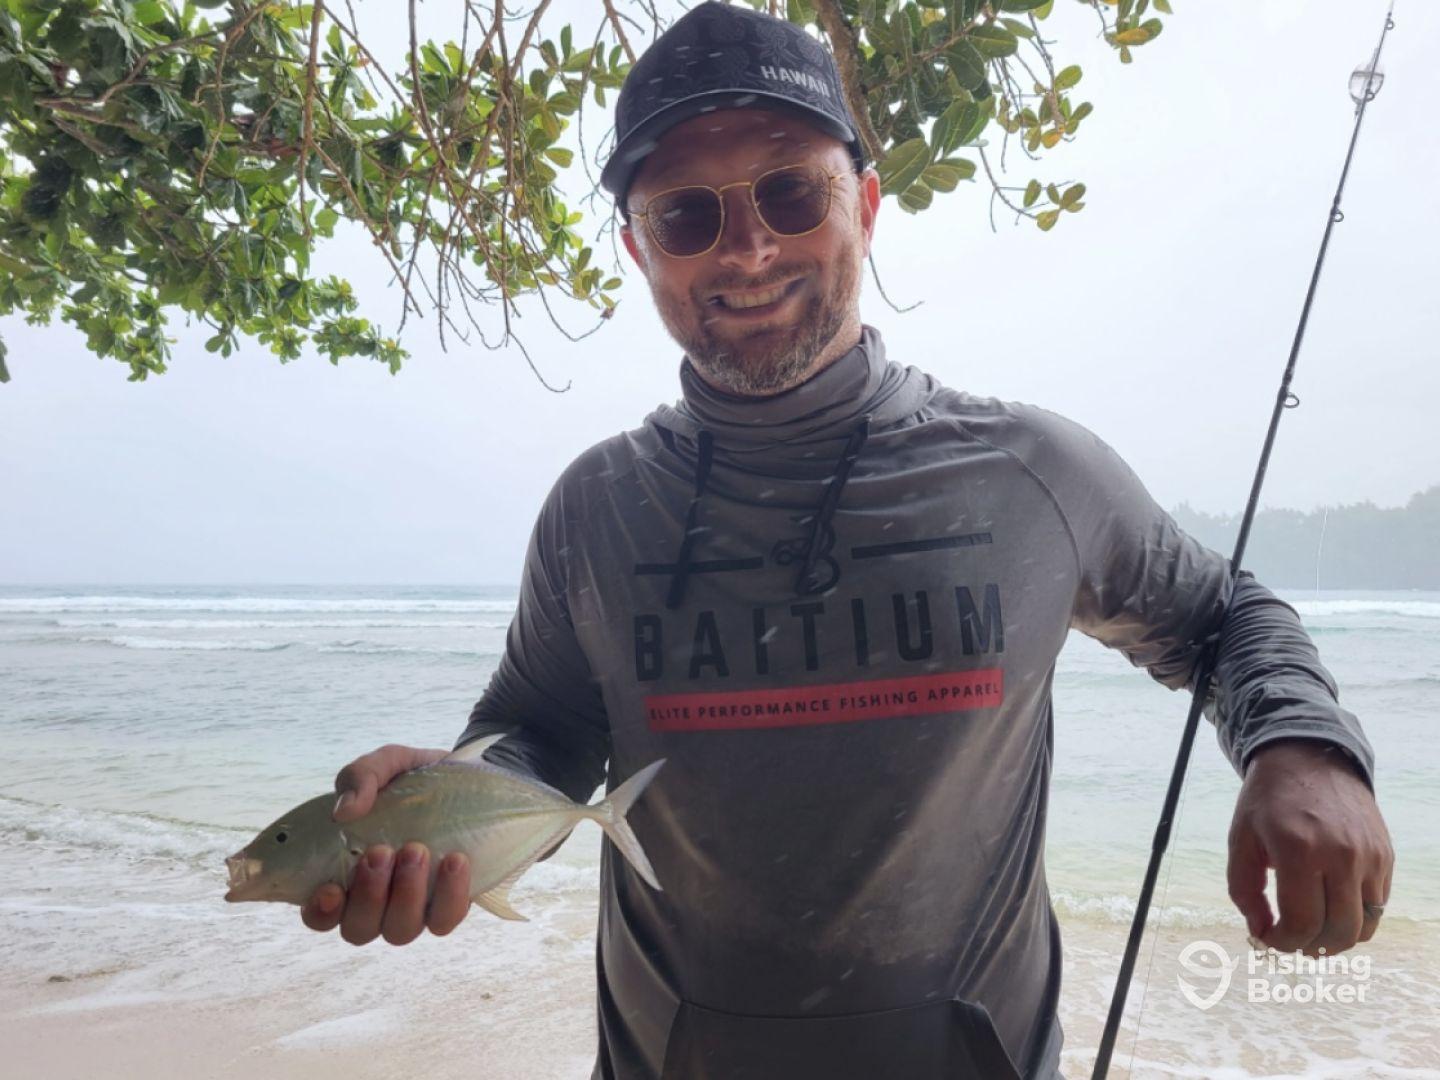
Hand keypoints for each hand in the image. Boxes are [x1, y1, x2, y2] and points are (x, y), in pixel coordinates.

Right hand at [299, 743, 473, 944]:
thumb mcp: (386, 764)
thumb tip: (345, 810)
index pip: (320, 914)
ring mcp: (413, 908)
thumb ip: (360, 777)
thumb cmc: (414, 779)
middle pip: (360, 928)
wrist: (471, 777)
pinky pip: (446, 918)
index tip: (331, 888)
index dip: (320, 911)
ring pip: (401, 930)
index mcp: (345, 875)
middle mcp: (376, 902)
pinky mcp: (450, 905)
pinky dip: (450, 894)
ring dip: (406, 894)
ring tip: (416, 850)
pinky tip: (455, 860)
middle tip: (381, 851)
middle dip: (368, 895)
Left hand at [1228, 738, 1393, 956]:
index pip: (1302, 923)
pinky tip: (1330, 906)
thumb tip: (1260, 932)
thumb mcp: (1241, 838)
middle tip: (1291, 940)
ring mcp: (1369, 856)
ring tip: (1312, 930)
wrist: (1310, 758)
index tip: (1269, 939)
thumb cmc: (1268, 800)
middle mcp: (1341, 855)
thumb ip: (1243, 890)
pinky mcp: (1385, 856)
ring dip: (1336, 939)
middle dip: (1310, 947)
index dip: (1284, 942)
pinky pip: (1377, 906)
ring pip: (1364, 926)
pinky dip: (1355, 918)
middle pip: (1338, 932)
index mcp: (1299, 849)